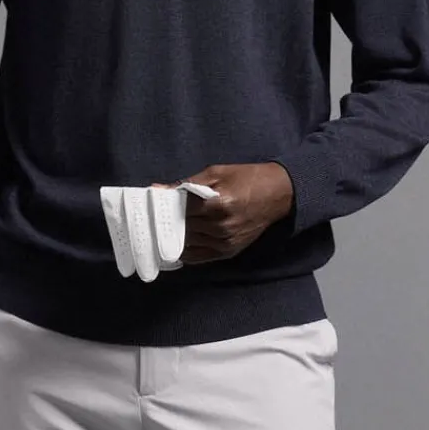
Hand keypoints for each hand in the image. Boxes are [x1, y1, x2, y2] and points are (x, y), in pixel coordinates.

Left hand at [149, 163, 294, 264]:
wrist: (277, 195)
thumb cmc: (246, 178)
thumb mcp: (216, 172)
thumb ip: (186, 183)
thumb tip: (158, 189)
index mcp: (218, 203)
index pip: (180, 208)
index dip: (163, 206)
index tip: (151, 204)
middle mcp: (220, 226)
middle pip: (181, 226)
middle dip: (165, 221)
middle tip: (150, 218)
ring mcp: (225, 242)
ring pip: (187, 243)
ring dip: (172, 237)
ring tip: (159, 230)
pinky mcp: (228, 252)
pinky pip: (198, 257)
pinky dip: (184, 252)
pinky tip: (174, 245)